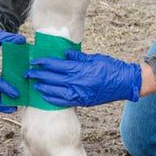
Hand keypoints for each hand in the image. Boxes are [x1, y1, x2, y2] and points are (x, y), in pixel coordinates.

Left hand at [25, 50, 141, 107]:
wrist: (126, 83)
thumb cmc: (112, 67)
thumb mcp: (95, 58)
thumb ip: (78, 57)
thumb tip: (64, 55)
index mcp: (81, 69)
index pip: (57, 65)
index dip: (44, 63)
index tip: (34, 61)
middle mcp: (79, 82)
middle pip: (53, 78)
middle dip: (39, 75)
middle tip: (29, 73)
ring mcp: (81, 93)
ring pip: (56, 91)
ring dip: (43, 88)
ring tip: (35, 85)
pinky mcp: (84, 101)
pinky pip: (64, 101)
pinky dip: (53, 99)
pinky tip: (46, 96)